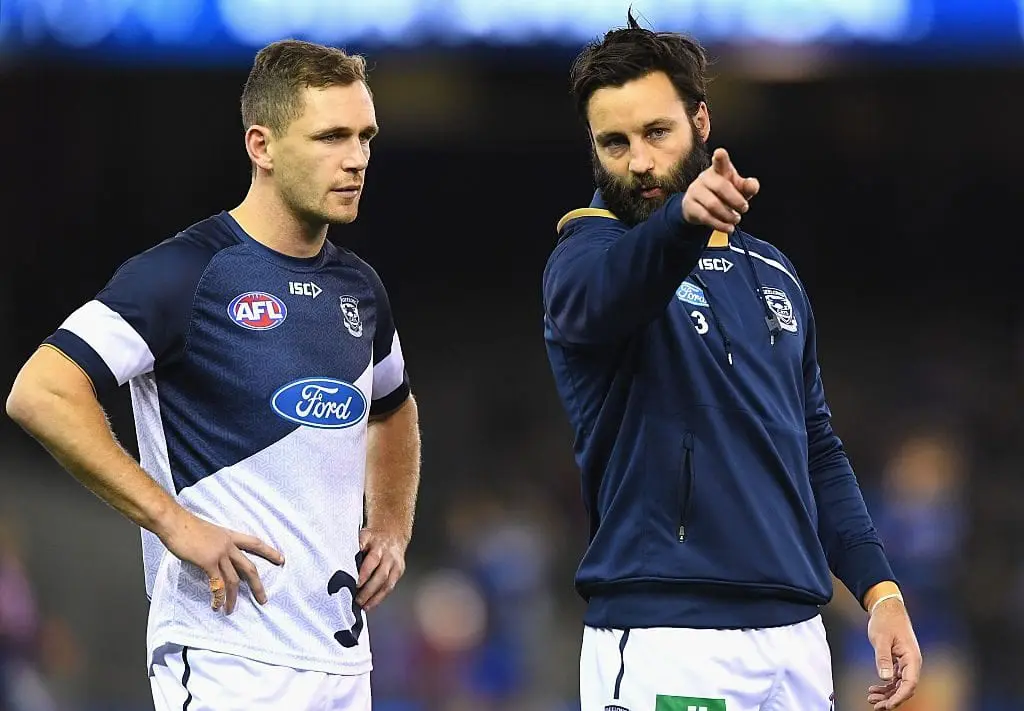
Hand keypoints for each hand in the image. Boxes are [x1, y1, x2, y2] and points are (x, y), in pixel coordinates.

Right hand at [157, 507, 283, 613]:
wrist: (174, 522)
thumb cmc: (186, 526)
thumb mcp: (209, 533)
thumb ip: (216, 545)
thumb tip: (216, 559)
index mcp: (229, 536)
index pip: (255, 543)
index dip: (269, 552)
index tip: (281, 559)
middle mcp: (228, 545)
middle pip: (249, 567)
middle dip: (257, 585)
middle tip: (263, 599)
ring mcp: (219, 553)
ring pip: (233, 580)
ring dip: (233, 598)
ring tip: (231, 610)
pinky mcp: (208, 562)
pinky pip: (217, 584)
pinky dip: (218, 596)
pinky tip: (216, 605)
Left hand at [355, 527, 407, 610]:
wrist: (393, 533)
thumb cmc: (372, 539)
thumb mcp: (362, 536)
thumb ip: (354, 547)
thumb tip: (338, 559)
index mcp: (377, 545)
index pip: (372, 560)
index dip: (365, 573)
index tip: (356, 583)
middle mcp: (387, 554)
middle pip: (380, 574)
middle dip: (369, 589)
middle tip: (357, 600)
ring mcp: (395, 564)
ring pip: (387, 583)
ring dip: (374, 597)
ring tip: (363, 606)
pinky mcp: (399, 571)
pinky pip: (390, 587)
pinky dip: (379, 598)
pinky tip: (370, 605)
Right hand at [682, 148, 759, 233]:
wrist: (699, 207)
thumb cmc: (723, 194)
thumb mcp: (738, 189)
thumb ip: (747, 187)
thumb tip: (753, 185)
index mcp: (719, 170)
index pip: (719, 161)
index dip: (720, 157)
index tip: (720, 153)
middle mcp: (705, 178)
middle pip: (721, 187)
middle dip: (736, 200)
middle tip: (745, 208)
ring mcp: (695, 191)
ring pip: (712, 204)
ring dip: (728, 215)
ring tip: (736, 219)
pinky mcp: (690, 206)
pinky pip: (705, 216)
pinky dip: (720, 224)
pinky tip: (728, 228)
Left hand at [866, 598, 921, 709]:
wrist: (887, 608)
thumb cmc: (886, 621)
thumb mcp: (881, 639)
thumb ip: (883, 658)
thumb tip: (885, 678)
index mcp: (911, 658)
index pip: (909, 684)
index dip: (899, 697)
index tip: (888, 705)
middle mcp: (911, 662)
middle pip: (904, 687)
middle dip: (891, 698)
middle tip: (876, 705)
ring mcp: (906, 662)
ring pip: (899, 684)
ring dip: (887, 693)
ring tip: (872, 698)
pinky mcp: (899, 660)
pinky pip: (895, 678)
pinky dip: (886, 685)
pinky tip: (875, 689)